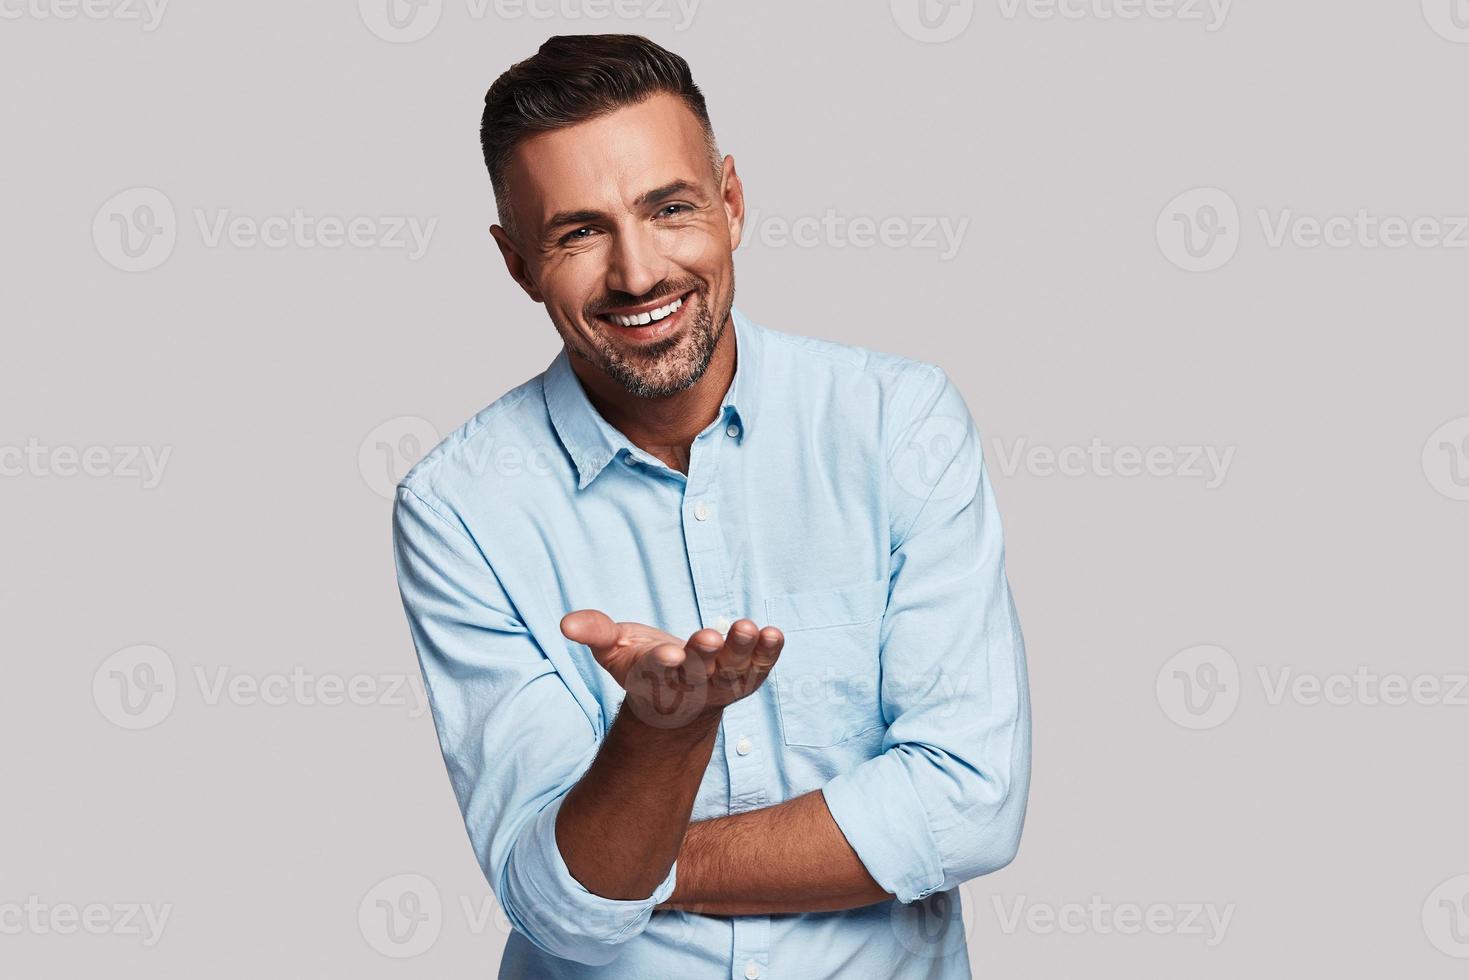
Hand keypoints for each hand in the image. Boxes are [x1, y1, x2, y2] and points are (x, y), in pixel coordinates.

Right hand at [560, 612, 783, 729]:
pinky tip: (774, 634)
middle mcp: (689, 685)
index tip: (669, 654)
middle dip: (703, 655)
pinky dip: (768, 653)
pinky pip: (760, 669)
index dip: (663, 664)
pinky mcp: (745, 679)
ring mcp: (720, 685)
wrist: (678, 705)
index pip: (657, 673)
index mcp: (655, 679)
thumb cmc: (643, 667)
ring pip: (732, 671)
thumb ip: (595, 633)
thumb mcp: (614, 649)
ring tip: (748, 627)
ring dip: (741, 651)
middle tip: (708, 637)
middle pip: (697, 672)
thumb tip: (565, 624)